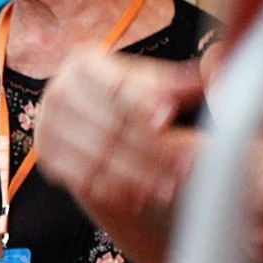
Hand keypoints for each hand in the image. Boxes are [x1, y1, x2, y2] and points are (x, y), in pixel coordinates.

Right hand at [31, 51, 202, 223]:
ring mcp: (46, 127)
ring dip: (135, 176)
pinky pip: (80, 178)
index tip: (168, 118)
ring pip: (96, 156)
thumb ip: (182, 81)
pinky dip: (112, 189)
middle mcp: (57, 92)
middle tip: (185, 164)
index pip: (114, 86)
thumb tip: (216, 70)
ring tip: (169, 187)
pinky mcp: (46, 158)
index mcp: (83, 63)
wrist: (94, 120)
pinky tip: (140, 198)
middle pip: (107, 124)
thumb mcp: (157, 83)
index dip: (141, 102)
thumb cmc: (134, 97)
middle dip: (150, 149)